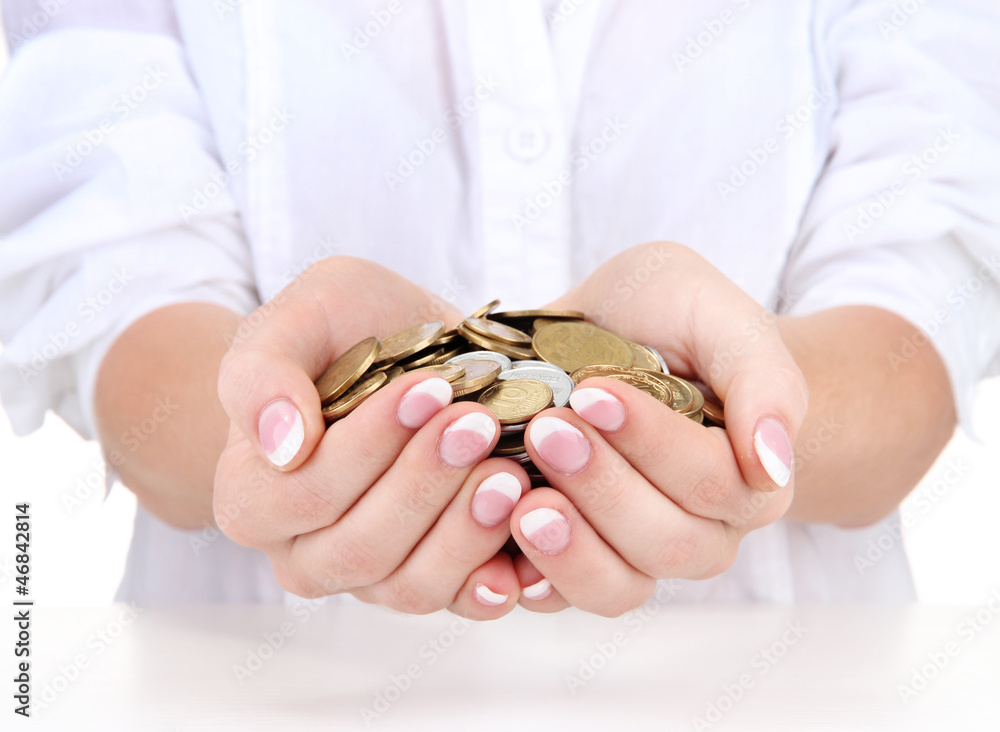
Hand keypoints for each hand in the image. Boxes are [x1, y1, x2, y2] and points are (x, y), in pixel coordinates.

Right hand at [214, 257, 527, 617]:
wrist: (395, 350)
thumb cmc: (338, 332)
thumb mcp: (296, 319)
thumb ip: (263, 375)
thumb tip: (282, 444)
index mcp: (254, 499)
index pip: (306, 493)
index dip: (370, 447)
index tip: (429, 388)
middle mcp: (306, 554)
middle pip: (362, 548)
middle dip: (426, 483)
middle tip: (480, 424)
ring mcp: (371, 576)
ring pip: (412, 584)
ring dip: (466, 531)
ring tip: (512, 472)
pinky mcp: (432, 578)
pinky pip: (463, 599)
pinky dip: (502, 576)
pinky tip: (533, 534)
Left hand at [509, 242, 808, 614]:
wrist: (619, 327)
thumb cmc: (676, 316)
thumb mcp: (719, 316)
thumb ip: (764, 380)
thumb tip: (772, 464)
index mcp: (749, 476)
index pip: (711, 481)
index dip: (651, 443)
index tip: (593, 392)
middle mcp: (703, 530)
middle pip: (666, 542)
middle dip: (602, 488)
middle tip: (546, 429)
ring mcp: (639, 554)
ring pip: (619, 584)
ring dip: (569, 547)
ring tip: (521, 500)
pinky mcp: (580, 561)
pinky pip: (563, 597)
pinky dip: (530, 579)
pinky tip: (498, 548)